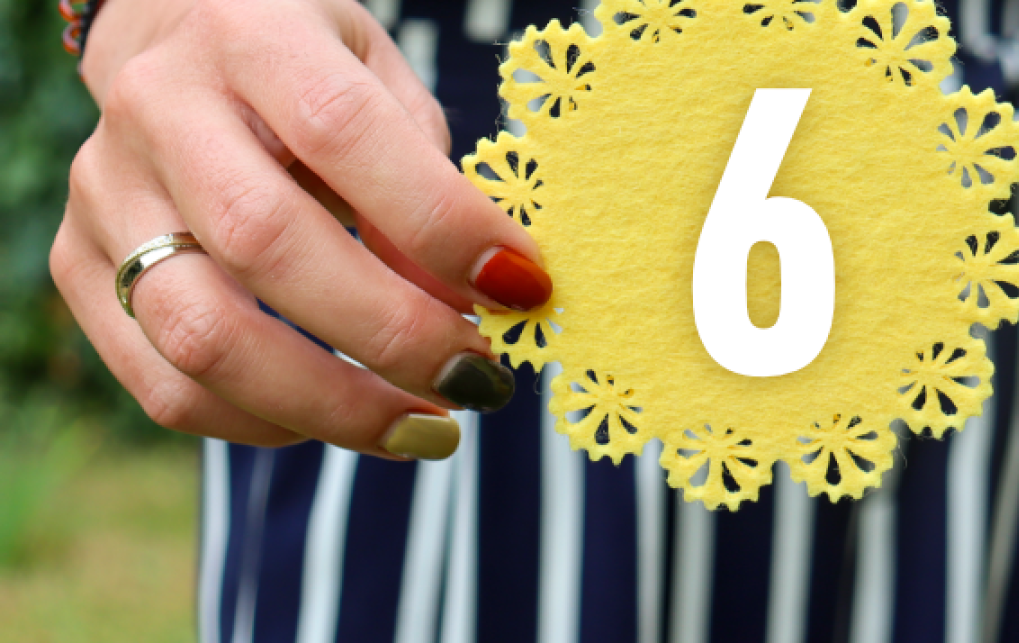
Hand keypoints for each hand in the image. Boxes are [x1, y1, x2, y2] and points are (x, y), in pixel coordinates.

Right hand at [50, 0, 550, 459]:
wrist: (170, 30)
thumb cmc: (308, 66)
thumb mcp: (382, 83)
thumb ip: (424, 181)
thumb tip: (473, 304)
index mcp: (250, 37)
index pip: (344, 133)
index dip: (440, 225)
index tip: (522, 288)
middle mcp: (159, 109)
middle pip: (267, 246)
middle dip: (393, 336)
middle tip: (480, 381)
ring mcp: (104, 191)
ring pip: (203, 335)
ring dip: (332, 407)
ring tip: (425, 428)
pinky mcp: (77, 264)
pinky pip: (164, 386)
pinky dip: (265, 423)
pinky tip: (337, 417)